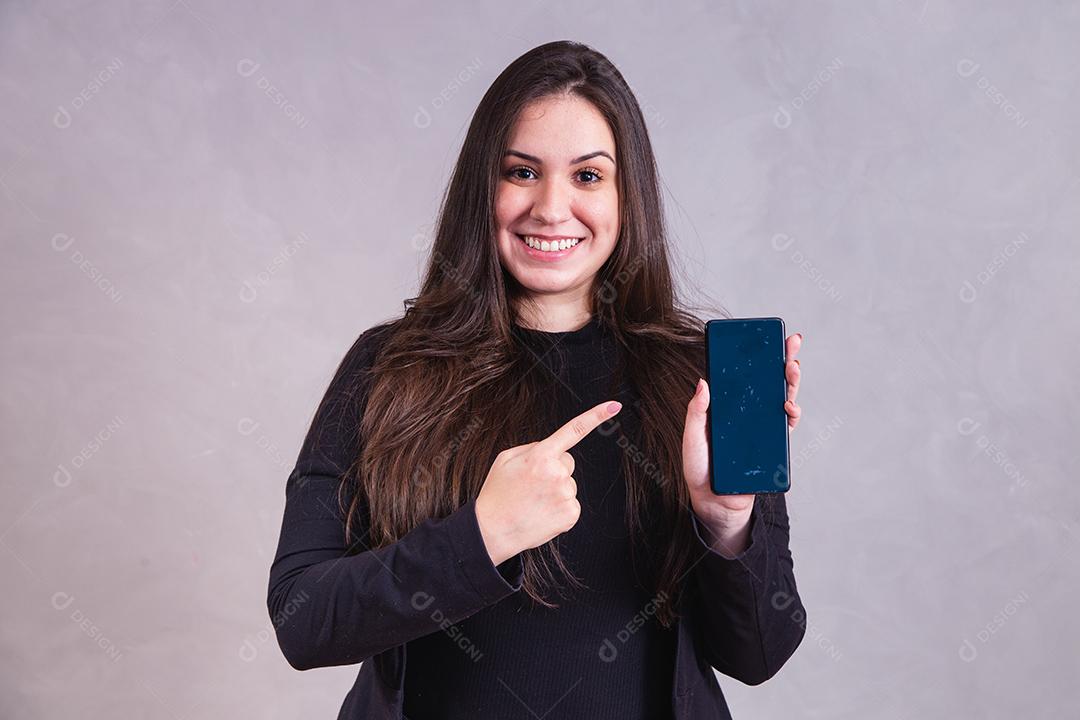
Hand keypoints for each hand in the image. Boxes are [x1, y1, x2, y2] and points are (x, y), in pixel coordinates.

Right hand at [475, 399, 622, 565]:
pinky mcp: (571, 514)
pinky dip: (559, 508)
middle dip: (554, 469)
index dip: (596, 416)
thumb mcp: (505, 459)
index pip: (574, 430)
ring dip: (555, 490)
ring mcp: (566, 495)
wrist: (492, 531)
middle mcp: (557, 473)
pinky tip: (542, 513)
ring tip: (533, 502)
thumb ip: (532, 448)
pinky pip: (570, 503)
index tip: (614, 406)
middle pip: (567, 462)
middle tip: (531, 485)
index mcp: (541, 455)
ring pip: (568, 484)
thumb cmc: (497, 494)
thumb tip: (552, 449)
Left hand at [683, 332, 803, 530]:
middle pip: (768, 383)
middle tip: (790, 344)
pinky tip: (789, 407)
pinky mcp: (772, 447)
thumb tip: (703, 382)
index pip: (744, 378)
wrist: (715, 503)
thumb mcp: (692, 438)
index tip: (765, 337)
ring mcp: (762, 429)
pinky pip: (786, 427)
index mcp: (727, 408)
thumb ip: (696, 412)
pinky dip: (791, 414)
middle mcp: (747, 414)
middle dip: (782, 361)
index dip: (755, 358)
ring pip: (781, 399)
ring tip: (791, 368)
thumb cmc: (700, 469)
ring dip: (790, 383)